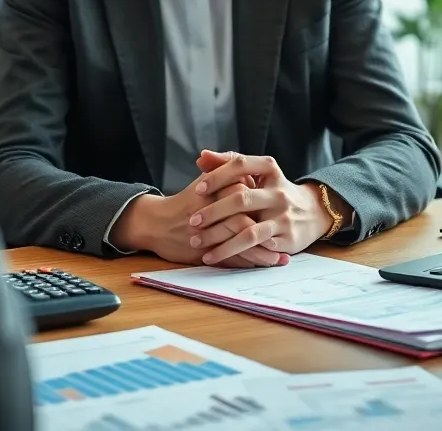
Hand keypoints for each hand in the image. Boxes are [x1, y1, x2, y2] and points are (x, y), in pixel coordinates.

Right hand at [110, 173, 289, 267]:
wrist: (157, 223)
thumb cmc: (187, 202)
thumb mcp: (207, 182)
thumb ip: (229, 176)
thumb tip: (254, 180)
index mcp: (214, 187)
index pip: (246, 194)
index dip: (265, 206)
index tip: (281, 212)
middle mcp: (211, 207)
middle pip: (247, 217)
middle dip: (268, 230)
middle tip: (285, 237)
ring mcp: (207, 229)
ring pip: (241, 238)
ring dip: (263, 250)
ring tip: (280, 257)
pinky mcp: (203, 250)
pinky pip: (232, 257)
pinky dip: (250, 262)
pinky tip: (265, 264)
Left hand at [188, 150, 335, 264]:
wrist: (313, 212)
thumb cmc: (274, 190)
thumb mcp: (258, 173)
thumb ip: (229, 163)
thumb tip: (201, 156)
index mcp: (270, 169)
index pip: (240, 166)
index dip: (217, 176)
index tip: (198, 189)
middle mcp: (278, 192)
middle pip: (241, 200)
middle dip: (213, 212)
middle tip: (192, 221)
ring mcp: (283, 217)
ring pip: (248, 231)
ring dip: (221, 240)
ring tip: (198, 244)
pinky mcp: (286, 240)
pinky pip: (257, 250)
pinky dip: (234, 255)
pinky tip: (216, 257)